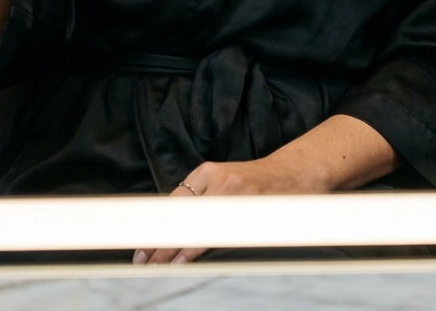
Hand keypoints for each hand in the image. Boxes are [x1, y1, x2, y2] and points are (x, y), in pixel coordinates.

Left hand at [133, 157, 286, 265]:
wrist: (293, 174)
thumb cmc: (256, 185)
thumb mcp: (225, 183)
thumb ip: (202, 198)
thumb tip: (172, 226)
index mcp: (208, 171)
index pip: (174, 202)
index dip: (154, 225)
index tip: (141, 245)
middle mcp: (217, 179)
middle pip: (179, 213)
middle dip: (159, 240)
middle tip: (142, 259)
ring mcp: (232, 194)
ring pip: (193, 224)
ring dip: (171, 248)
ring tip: (156, 264)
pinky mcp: (245, 208)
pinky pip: (214, 233)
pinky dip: (194, 249)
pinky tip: (182, 260)